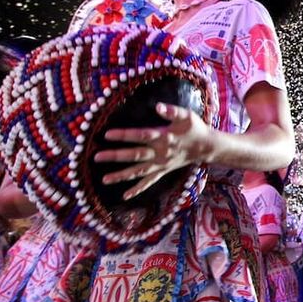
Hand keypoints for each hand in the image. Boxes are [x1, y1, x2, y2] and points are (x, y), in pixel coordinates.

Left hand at [94, 102, 211, 199]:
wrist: (206, 147)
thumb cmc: (194, 129)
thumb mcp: (187, 116)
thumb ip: (172, 110)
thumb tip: (157, 106)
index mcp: (164, 137)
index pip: (141, 136)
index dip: (124, 135)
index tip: (107, 135)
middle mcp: (160, 153)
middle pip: (135, 155)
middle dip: (115, 156)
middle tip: (97, 157)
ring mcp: (161, 164)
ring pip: (138, 171)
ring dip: (121, 176)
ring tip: (104, 179)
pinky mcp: (163, 171)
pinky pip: (149, 182)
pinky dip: (137, 189)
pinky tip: (125, 195)